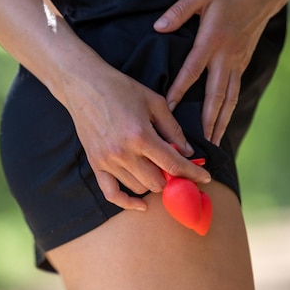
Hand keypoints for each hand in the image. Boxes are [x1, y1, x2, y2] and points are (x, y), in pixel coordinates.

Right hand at [62, 67, 211, 210]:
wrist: (83, 85)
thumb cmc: (120, 88)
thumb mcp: (154, 101)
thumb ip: (173, 129)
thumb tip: (187, 152)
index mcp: (140, 135)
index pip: (173, 164)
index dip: (192, 173)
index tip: (205, 178)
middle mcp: (123, 152)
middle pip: (157, 183)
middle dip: (172, 179)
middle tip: (177, 169)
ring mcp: (107, 161)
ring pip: (138, 188)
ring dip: (152, 184)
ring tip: (156, 170)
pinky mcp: (95, 164)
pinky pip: (111, 193)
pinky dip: (127, 202)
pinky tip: (141, 204)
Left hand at [153, 0, 282, 144]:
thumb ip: (179, 11)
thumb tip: (158, 27)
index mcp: (212, 41)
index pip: (192, 71)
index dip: (179, 90)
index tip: (168, 109)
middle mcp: (225, 57)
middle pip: (215, 95)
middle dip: (207, 121)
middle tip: (201, 144)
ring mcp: (237, 63)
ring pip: (229, 99)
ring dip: (221, 122)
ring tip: (214, 143)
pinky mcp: (242, 64)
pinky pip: (235, 92)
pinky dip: (228, 111)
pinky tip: (222, 123)